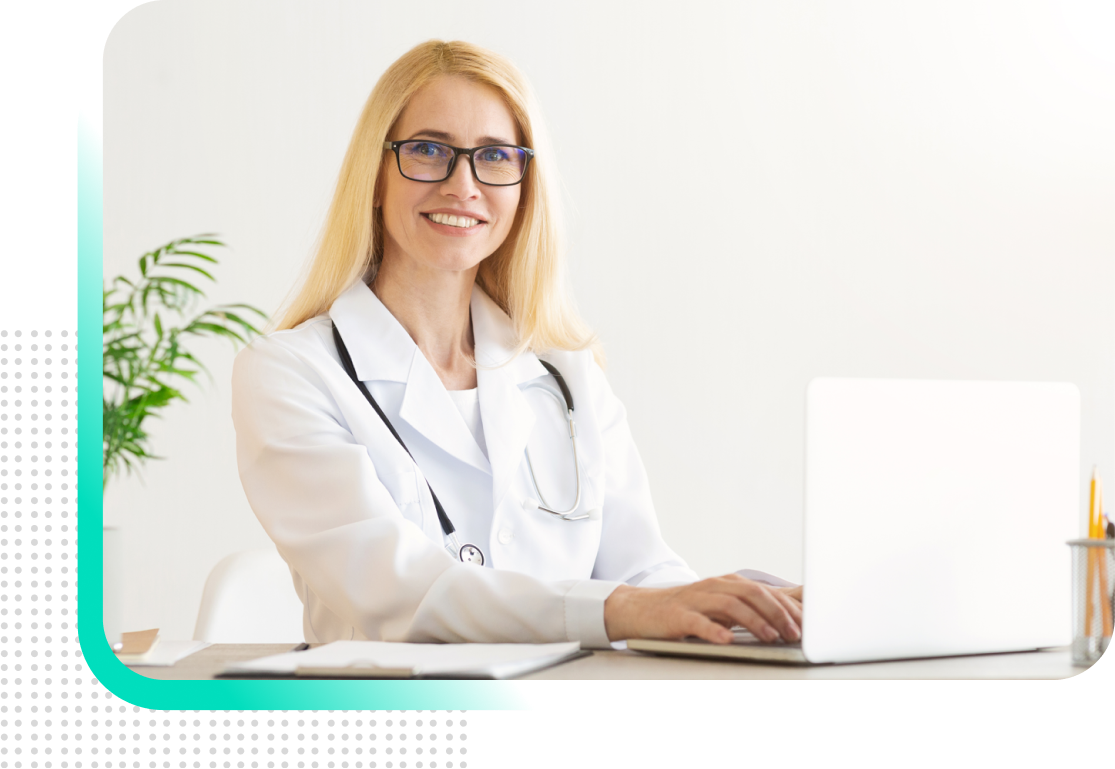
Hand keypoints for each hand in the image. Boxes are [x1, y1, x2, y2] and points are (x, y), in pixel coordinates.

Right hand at [604, 574, 803, 644]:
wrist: (642, 609)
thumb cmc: (687, 611)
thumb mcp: (719, 607)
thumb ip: (747, 610)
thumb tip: (785, 622)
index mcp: (727, 584)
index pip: (764, 591)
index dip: (787, 607)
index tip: (807, 624)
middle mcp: (714, 587)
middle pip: (751, 594)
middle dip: (777, 613)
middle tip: (794, 634)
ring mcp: (695, 600)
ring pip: (730, 605)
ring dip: (753, 621)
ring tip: (770, 637)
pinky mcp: (677, 615)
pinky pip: (697, 622)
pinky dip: (714, 630)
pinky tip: (727, 640)